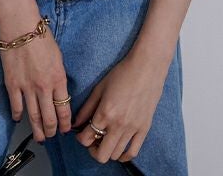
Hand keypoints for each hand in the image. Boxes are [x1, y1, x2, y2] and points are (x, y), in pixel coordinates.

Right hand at [0, 14, 71, 141]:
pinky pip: (16, 106)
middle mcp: (44, 87)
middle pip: (49, 117)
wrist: (21, 27)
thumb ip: (59, 76)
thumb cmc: (41, 36)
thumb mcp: (58, 56)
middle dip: (52, 130)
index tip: (66, 128)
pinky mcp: (12, 85)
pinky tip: (19, 120)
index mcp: (58, 78)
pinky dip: (18, 115)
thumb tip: (58, 90)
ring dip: (37, 129)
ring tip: (40, 137)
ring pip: (33, 116)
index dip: (66, 122)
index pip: (64, 108)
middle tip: (53, 136)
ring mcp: (27, 88)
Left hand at [71, 50, 169, 164]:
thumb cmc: (122, 73)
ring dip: (108, 150)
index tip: (81, 134)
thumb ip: (87, 108)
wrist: (147, 67)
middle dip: (93, 150)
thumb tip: (76, 123)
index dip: (81, 138)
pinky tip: (119, 149)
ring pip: (115, 155)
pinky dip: (124, 155)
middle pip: (101, 155)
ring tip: (106, 139)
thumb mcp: (100, 88)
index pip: (87, 138)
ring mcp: (132, 128)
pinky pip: (133, 152)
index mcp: (105, 113)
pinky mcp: (144, 128)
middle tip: (93, 140)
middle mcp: (118, 124)